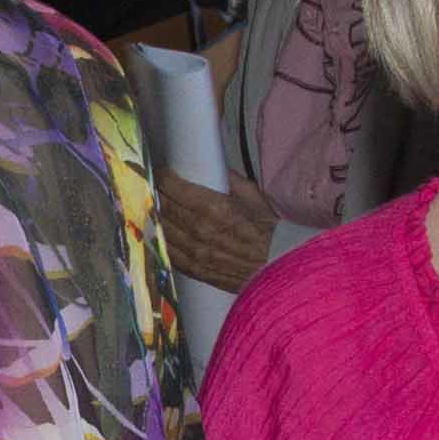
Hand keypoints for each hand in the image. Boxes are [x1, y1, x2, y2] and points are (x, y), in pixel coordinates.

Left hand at [159, 169, 277, 292]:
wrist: (281, 266)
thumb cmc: (271, 230)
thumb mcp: (255, 195)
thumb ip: (230, 180)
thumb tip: (214, 169)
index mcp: (213, 207)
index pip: (174, 187)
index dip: (164, 178)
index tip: (163, 174)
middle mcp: (200, 230)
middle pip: (164, 208)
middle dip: (158, 195)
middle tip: (158, 189)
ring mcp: (196, 253)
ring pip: (163, 230)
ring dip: (157, 218)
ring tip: (157, 210)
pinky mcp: (198, 270)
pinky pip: (171, 254)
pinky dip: (163, 242)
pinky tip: (163, 234)